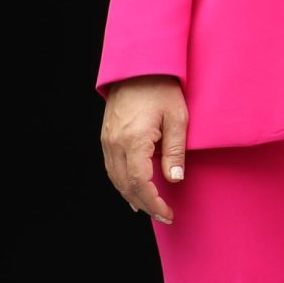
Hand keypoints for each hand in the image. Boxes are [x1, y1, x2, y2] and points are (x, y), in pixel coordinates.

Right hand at [101, 75, 189, 223]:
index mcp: (133, 141)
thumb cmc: (162, 89)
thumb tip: (174, 179)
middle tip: (162, 216)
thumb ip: (176, 150)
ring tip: (148, 208)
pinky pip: (111, 167)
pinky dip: (121, 183)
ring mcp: (107, 140)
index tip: (167, 213)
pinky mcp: (106, 136)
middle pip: (125, 185)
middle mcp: (115, 144)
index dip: (153, 202)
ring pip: (115, 178)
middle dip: (144, 204)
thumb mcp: (178, 118)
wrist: (138, 67)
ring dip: (131, 196)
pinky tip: (131, 190)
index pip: (140, 183)